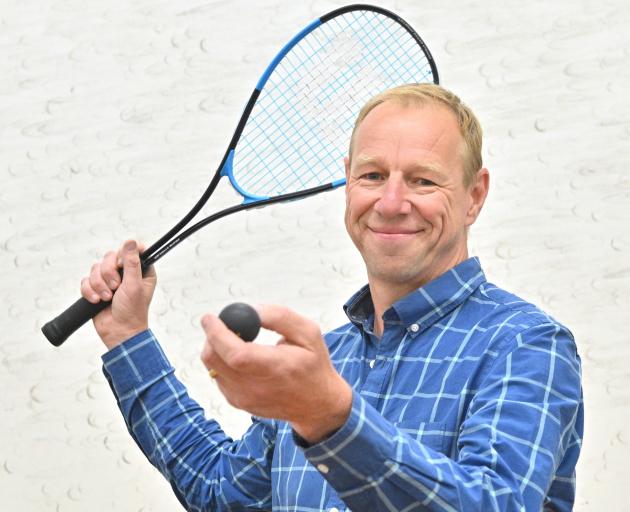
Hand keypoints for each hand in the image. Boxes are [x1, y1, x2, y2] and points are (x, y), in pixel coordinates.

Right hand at [80, 240, 156, 348]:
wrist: (118, 332)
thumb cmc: (132, 311)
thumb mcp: (134, 285)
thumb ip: (132, 263)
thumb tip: (131, 241)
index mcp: (141, 270)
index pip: (130, 249)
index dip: (123, 254)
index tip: (121, 265)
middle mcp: (126, 273)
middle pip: (109, 257)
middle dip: (108, 273)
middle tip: (116, 287)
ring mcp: (110, 280)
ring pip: (96, 268)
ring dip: (99, 284)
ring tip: (107, 298)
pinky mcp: (96, 288)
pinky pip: (86, 280)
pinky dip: (89, 291)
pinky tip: (96, 301)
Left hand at [200, 304, 351, 443]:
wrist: (317, 403)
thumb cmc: (312, 365)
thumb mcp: (308, 332)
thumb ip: (279, 316)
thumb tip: (251, 310)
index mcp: (278, 368)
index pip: (237, 354)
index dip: (218, 334)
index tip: (210, 318)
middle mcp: (257, 388)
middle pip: (215, 360)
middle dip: (212, 336)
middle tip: (223, 323)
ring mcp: (245, 398)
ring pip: (212, 367)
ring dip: (216, 348)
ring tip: (238, 340)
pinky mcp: (238, 402)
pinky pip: (218, 376)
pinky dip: (223, 362)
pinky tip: (242, 358)